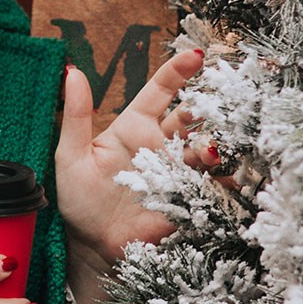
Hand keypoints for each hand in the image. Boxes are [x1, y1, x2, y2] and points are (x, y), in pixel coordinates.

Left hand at [54, 49, 209, 303]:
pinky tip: (231, 178)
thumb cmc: (78, 199)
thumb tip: (72, 71)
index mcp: (135, 128)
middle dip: (206, 109)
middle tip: (211, 107)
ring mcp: (177, 174)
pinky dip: (226, 181)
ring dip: (214, 146)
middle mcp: (161, 146)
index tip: (195, 55)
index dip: (177, 73)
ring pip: (205, 150)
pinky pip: (213, 188)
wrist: (92, 248)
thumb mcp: (71, 155)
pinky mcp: (188, 201)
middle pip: (191, 119)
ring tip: (211, 149)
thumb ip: (75, 115)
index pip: (160, 92)